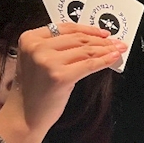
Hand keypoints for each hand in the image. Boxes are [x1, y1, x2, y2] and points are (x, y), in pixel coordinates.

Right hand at [0, 23, 125, 142]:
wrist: (25, 115)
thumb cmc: (34, 90)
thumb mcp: (38, 60)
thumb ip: (56, 47)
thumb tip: (90, 41)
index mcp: (29, 38)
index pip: (65, 27)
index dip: (88, 29)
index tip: (103, 33)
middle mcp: (37, 47)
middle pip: (78, 38)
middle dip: (101, 40)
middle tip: (116, 42)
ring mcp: (48, 61)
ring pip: (86, 50)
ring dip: (106, 49)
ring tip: (119, 49)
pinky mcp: (60, 76)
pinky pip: (89, 65)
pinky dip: (105, 60)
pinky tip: (114, 58)